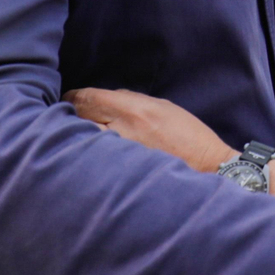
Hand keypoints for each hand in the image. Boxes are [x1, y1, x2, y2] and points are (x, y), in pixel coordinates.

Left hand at [68, 88, 233, 172]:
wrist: (208, 169)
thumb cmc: (188, 136)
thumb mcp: (163, 107)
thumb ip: (131, 101)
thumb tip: (105, 101)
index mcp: (134, 110)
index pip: (88, 98)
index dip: (72, 97)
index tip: (68, 99)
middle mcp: (123, 132)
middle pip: (78, 119)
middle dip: (71, 117)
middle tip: (66, 119)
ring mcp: (119, 157)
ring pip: (83, 142)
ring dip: (77, 138)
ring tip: (76, 139)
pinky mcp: (120, 176)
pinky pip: (95, 162)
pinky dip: (89, 157)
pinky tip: (89, 158)